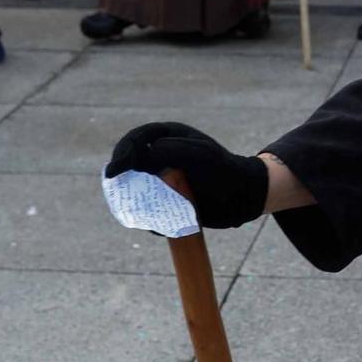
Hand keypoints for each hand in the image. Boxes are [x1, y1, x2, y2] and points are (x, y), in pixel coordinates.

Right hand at [105, 122, 268, 228]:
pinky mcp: (169, 199)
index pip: (137, 139)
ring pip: (136, 186)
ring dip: (133, 198)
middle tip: (118, 190)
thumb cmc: (226, 171)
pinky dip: (149, 217)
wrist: (245, 197)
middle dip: (123, 176)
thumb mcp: (201, 156)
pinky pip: (150, 207)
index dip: (123, 152)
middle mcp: (163, 155)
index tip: (116, 170)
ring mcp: (165, 178)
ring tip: (136, 210)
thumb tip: (141, 156)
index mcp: (170, 137)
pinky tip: (156, 225)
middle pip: (131, 162)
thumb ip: (171, 151)